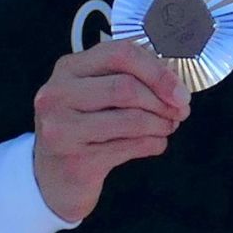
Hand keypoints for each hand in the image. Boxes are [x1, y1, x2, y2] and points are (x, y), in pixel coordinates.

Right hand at [31, 38, 187, 222]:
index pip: (120, 54)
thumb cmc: (81, 129)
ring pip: (132, 119)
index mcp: (67, 68)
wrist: (52, 178)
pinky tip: (156, 143)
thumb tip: (174, 83)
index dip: (157, 71)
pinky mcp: (76, 161)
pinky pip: (130, 147)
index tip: (180, 89)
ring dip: (161, 124)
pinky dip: (153, 144)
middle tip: (181, 111)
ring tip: (168, 127)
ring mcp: (62, 129)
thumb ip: (126, 79)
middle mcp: (58, 94)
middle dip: (163, 101)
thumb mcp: (93, 95)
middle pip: (126, 87)